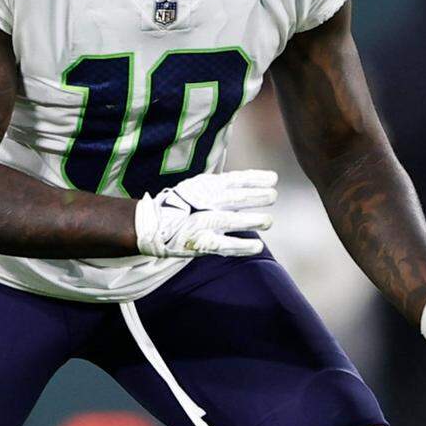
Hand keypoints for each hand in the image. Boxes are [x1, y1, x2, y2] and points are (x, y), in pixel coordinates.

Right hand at [134, 169, 277, 259]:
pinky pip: (223, 245)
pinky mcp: (200, 242)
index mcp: (204, 187)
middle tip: (273, 196)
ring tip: (269, 221)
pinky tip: (257, 247)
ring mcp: (202, 222)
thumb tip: (251, 184)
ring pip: (229, 220)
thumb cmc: (180, 207)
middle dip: (256, 197)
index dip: (254, 179)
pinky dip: (241, 246)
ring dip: (251, 220)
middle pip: (234, 198)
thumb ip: (221, 187)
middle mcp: (203, 202)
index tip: (273, 178)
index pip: (233, 180)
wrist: (152, 226)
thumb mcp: (198, 189)